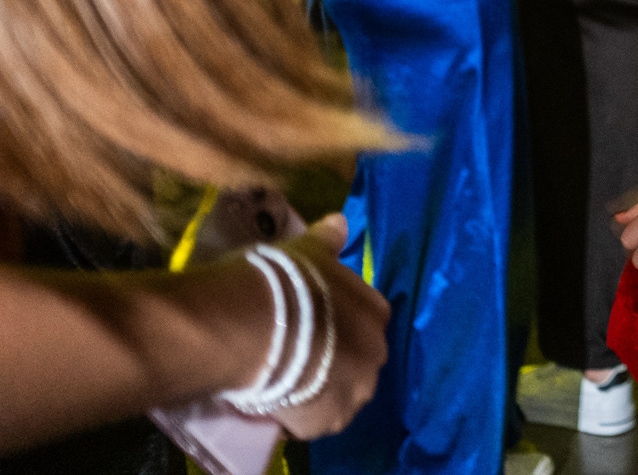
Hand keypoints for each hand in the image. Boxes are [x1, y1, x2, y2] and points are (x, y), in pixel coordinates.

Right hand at [268, 215, 389, 439]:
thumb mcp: (306, 252)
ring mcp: (357, 389)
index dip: (334, 327)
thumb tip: (341, 221)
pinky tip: (275, 404)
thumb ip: (327, 240)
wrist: (252, 325)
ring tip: (280, 381)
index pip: (362, 322)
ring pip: (338, 393)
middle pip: (355, 361)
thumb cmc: (282, 282)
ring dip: (316, 390)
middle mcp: (377, 352)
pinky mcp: (330, 421)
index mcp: (376, 311)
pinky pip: (314, 422)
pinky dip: (297, 417)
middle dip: (330, 361)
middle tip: (293, 356)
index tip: (308, 328)